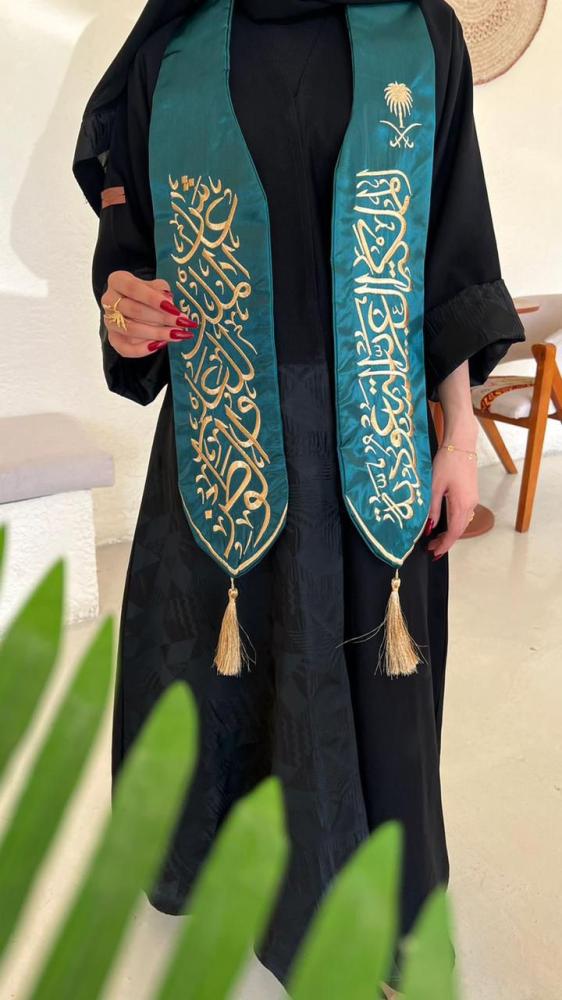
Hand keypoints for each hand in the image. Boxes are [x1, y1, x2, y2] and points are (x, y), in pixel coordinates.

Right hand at [101, 271, 197, 357]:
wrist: (135, 304)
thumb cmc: (147, 293)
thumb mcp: (155, 286)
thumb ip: (161, 291)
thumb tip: (168, 301)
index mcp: (117, 281)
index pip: (133, 288)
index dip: (153, 298)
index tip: (172, 307)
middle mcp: (109, 300)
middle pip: (134, 310)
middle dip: (162, 318)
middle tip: (182, 322)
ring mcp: (109, 321)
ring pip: (131, 329)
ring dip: (157, 334)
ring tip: (178, 334)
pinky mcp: (113, 339)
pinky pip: (125, 349)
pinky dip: (144, 349)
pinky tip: (161, 344)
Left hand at [425, 429, 479, 560]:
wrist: (461, 444)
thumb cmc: (446, 462)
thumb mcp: (434, 486)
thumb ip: (432, 509)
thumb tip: (430, 528)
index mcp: (461, 504)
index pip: (454, 533)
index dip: (444, 545)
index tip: (434, 553)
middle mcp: (470, 504)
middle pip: (459, 530)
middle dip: (446, 542)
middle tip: (431, 548)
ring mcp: (473, 499)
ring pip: (462, 523)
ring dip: (450, 533)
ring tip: (435, 538)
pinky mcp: (471, 494)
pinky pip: (464, 515)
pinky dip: (454, 523)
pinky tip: (444, 523)